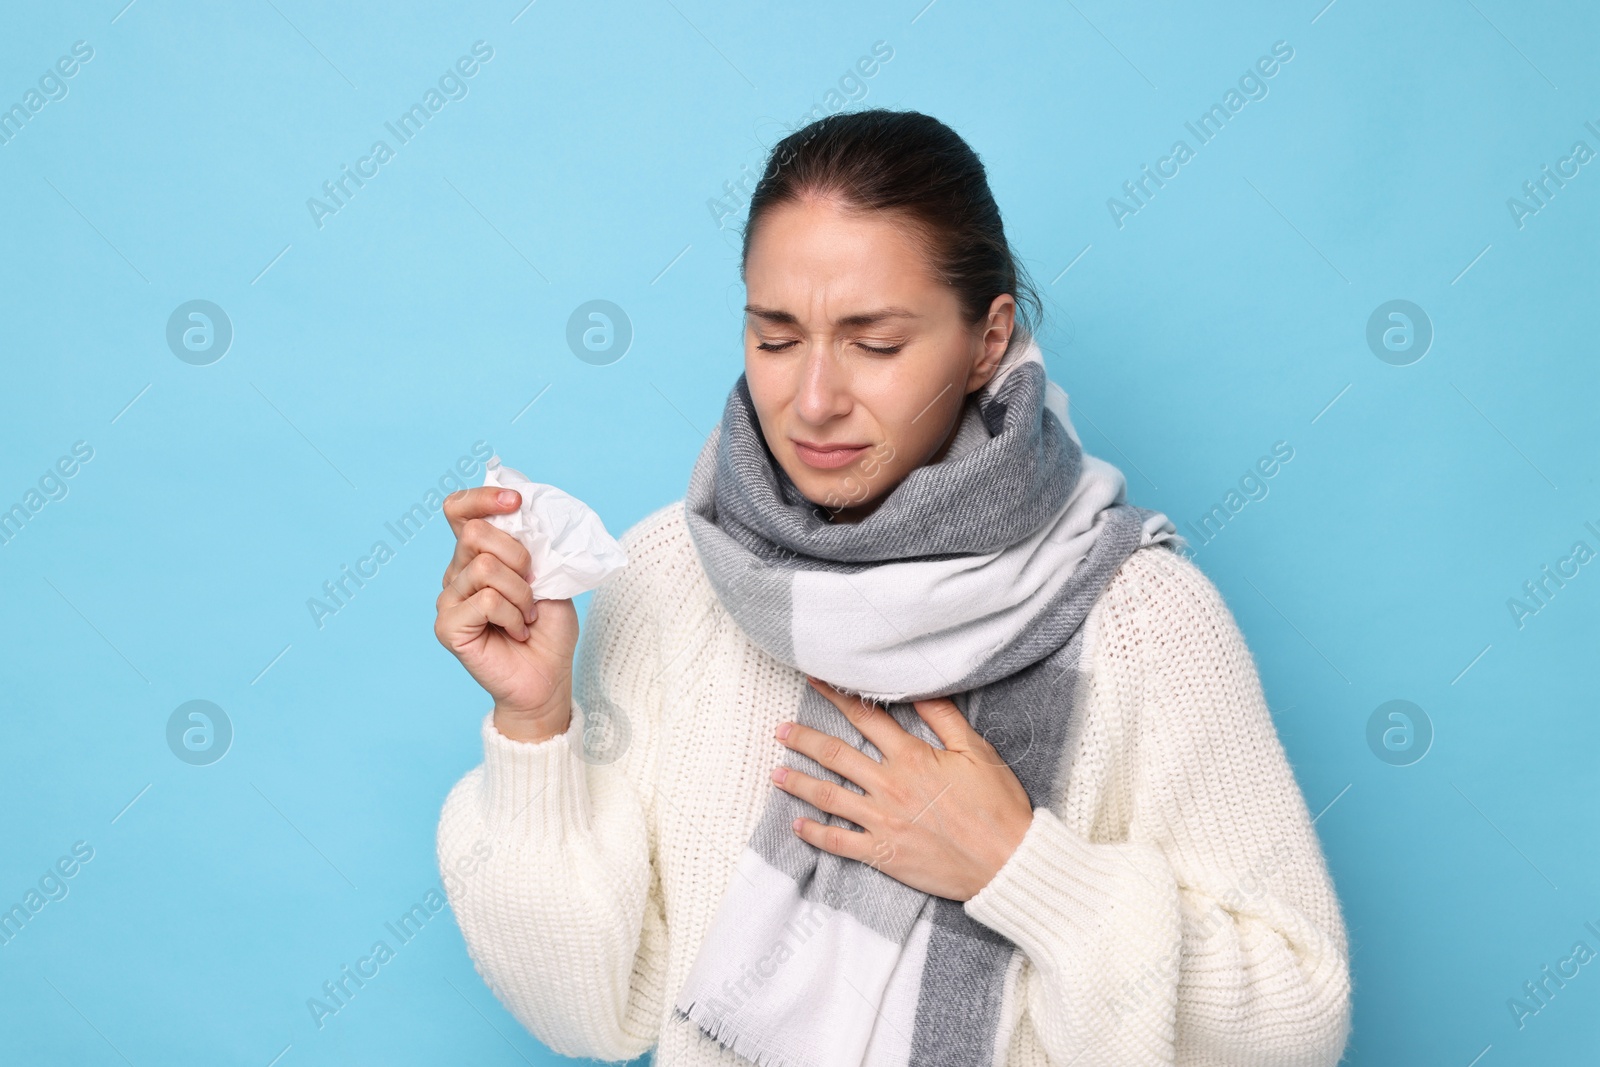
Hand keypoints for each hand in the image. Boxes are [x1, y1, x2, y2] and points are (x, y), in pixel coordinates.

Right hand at [434, 486, 578, 742]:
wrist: (547, 679)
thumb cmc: (548, 630)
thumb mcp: (549, 578)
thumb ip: (531, 546)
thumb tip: (522, 513)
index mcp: (477, 554)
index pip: (459, 510)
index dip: (483, 497)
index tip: (516, 501)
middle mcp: (456, 572)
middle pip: (476, 533)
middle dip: (519, 557)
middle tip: (533, 589)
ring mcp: (448, 599)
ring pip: (486, 568)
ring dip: (521, 595)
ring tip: (527, 619)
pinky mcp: (448, 626)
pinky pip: (486, 600)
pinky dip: (513, 616)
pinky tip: (516, 633)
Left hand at [771, 676, 1034, 901]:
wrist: (1006, 861)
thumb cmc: (997, 805)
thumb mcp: (976, 751)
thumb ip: (944, 719)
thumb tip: (919, 689)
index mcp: (911, 757)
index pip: (866, 718)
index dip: (837, 697)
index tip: (814, 682)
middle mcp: (889, 786)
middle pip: (835, 756)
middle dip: (803, 740)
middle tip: (780, 731)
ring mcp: (882, 821)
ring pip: (828, 797)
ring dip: (798, 782)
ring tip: (776, 773)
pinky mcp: (883, 854)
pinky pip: (839, 843)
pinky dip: (815, 833)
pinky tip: (798, 825)